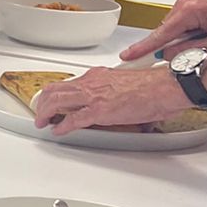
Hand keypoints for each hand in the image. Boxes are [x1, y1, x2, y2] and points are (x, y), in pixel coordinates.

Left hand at [32, 65, 188, 135]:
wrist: (165, 87)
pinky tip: (58, 131)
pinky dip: (62, 126)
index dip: (56, 93)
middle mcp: (92, 83)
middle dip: (43, 102)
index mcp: (98, 75)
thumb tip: (117, 104)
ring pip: (57, 101)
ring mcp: (93, 96)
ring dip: (45, 113)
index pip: (69, 83)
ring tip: (42, 121)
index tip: (52, 100)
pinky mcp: (99, 111)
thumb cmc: (154, 86)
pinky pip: (72, 119)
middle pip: (55, 90)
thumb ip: (114, 91)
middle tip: (41, 112)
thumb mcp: (125, 84)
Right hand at [122, 0, 206, 60]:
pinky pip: (187, 26)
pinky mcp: (197, 8)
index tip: (127, 57)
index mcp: (189, 10)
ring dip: (190, 41)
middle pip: (168, 35)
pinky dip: (194, 35)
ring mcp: (191, 5)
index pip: (159, 35)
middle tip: (196, 53)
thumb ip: (193, 48)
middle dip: (177, 48)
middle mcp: (186, 5)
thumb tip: (172, 57)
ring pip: (178, 32)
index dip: (142, 49)